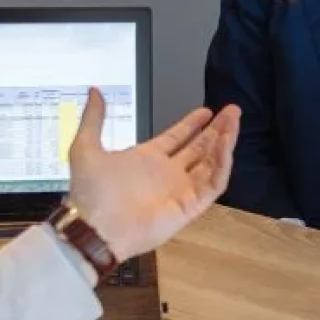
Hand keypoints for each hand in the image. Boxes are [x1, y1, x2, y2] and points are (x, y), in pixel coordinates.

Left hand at [66, 88, 240, 261]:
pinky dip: (222, 164)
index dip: (192, 124)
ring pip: (211, 162)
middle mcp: (167, 173)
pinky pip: (213, 183)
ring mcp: (181, 189)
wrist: (95, 228)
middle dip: (217, 129)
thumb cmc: (90, 192)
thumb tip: (94, 90)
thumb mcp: (85, 147)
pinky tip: (225, 145)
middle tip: (232, 111)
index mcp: (147, 159)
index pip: (177, 138)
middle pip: (199, 148)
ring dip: (224, 142)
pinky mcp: (191, 205)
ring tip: (234, 122)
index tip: (207, 110)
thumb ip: (93, 119)